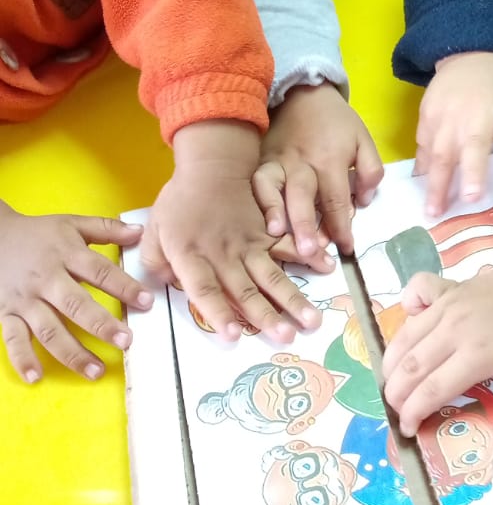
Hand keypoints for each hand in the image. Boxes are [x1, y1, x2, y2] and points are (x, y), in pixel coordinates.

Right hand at [0, 204, 152, 382]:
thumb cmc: (37, 234)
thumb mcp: (71, 224)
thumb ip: (106, 229)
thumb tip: (140, 232)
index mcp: (66, 255)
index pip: (100, 272)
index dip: (124, 287)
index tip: (146, 302)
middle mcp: (47, 279)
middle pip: (76, 304)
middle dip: (101, 325)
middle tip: (125, 341)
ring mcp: (26, 300)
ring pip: (49, 329)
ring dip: (73, 352)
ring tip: (96, 371)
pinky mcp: (7, 314)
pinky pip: (13, 339)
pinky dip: (22, 359)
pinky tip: (36, 377)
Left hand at [141, 121, 320, 340]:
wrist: (211, 166)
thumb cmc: (179, 202)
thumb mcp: (154, 230)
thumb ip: (156, 262)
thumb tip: (169, 285)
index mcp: (191, 255)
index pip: (204, 289)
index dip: (218, 312)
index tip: (232, 336)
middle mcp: (223, 254)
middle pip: (246, 290)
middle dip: (266, 316)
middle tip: (286, 338)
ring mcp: (249, 244)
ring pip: (272, 276)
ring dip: (293, 299)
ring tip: (312, 320)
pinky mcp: (267, 233)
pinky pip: (289, 246)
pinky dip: (309, 257)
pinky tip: (327, 268)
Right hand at [253, 84, 383, 258]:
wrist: (304, 94)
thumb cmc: (336, 122)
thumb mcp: (364, 140)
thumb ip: (370, 171)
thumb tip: (362, 203)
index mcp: (331, 159)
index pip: (336, 199)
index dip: (341, 227)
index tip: (347, 248)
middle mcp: (303, 162)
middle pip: (304, 196)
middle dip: (306, 225)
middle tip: (310, 252)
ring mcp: (279, 161)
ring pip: (276, 189)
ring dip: (277, 214)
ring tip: (277, 237)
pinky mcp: (262, 160)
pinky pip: (257, 182)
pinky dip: (259, 200)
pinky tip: (262, 220)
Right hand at [382, 265, 492, 454]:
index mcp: (478, 355)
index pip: (433, 390)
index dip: (413, 413)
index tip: (407, 430)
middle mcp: (454, 330)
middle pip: (411, 367)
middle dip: (396, 394)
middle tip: (395, 411)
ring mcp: (447, 307)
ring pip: (405, 337)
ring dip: (391, 363)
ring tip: (390, 384)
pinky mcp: (445, 290)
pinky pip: (414, 295)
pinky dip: (405, 310)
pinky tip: (411, 330)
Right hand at [415, 52, 492, 216]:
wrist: (470, 55)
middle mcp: (475, 113)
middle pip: (473, 143)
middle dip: (471, 171)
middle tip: (470, 198)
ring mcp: (447, 114)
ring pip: (440, 151)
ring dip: (436, 183)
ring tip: (432, 211)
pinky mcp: (426, 115)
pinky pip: (423, 148)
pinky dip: (422, 170)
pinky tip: (419, 192)